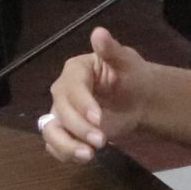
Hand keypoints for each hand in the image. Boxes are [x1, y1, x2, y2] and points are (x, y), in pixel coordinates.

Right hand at [40, 27, 147, 163]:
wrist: (139, 99)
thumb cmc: (132, 76)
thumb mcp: (126, 61)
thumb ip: (111, 50)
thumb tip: (99, 32)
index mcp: (75, 70)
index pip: (71, 87)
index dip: (82, 103)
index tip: (99, 118)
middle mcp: (63, 91)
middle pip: (60, 111)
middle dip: (78, 128)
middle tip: (102, 140)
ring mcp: (61, 113)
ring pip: (51, 130)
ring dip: (66, 145)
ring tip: (88, 156)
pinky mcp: (65, 131)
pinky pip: (54, 144)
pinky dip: (64, 153)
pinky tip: (83, 157)